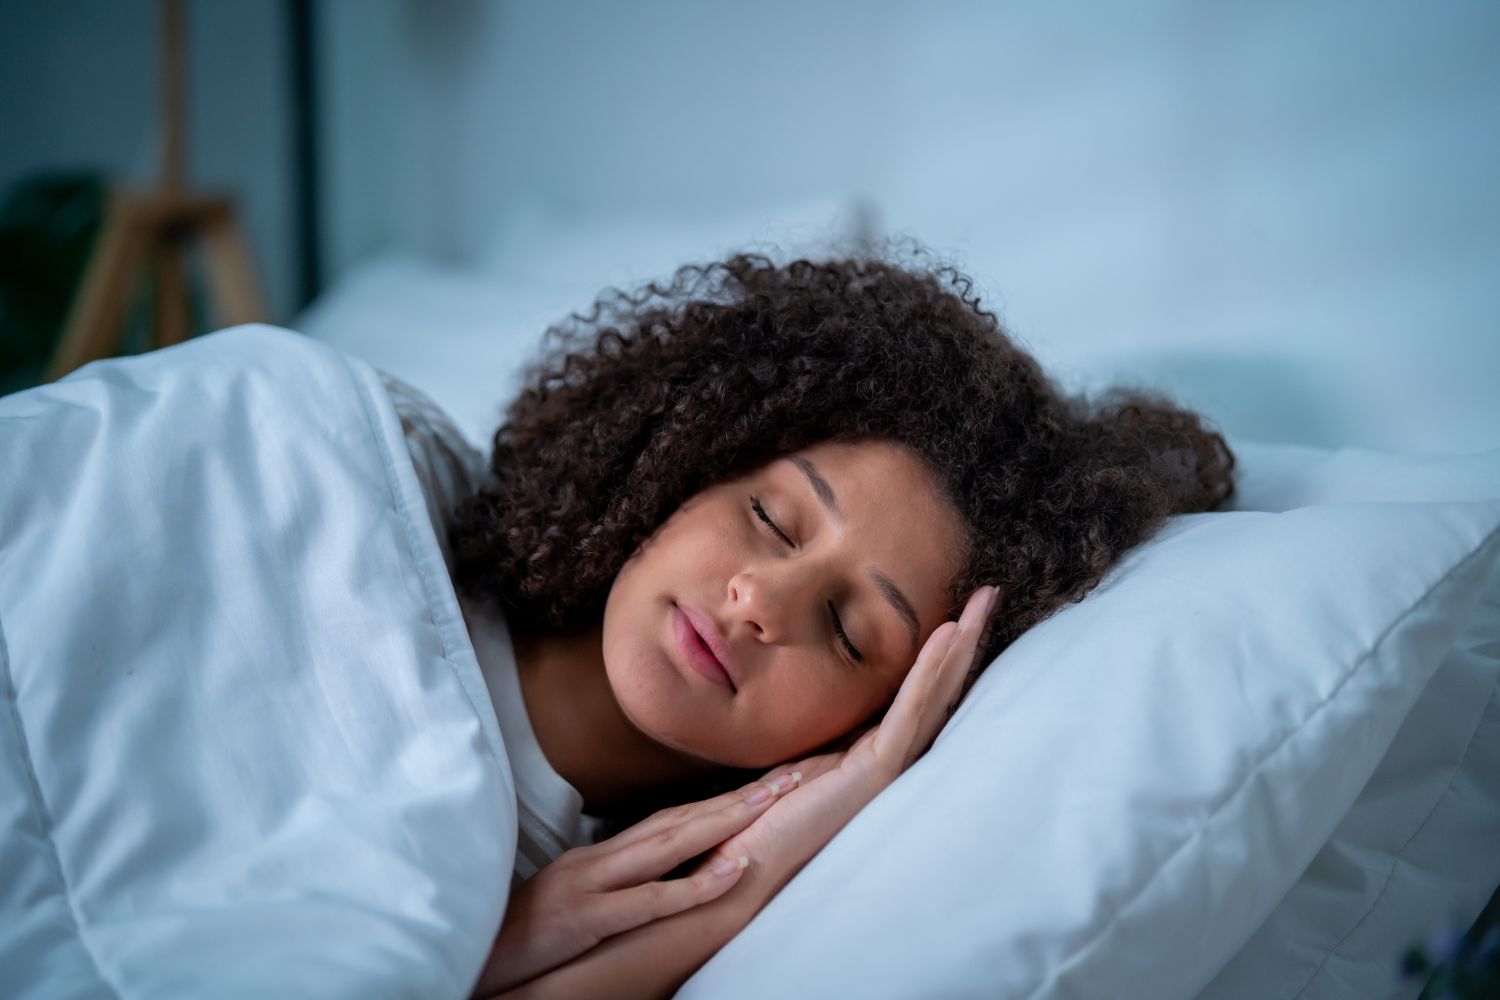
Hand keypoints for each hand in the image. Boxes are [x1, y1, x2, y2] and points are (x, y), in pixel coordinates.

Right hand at [473, 766, 803, 996]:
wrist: (465, 952)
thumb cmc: (522, 935)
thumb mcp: (574, 899)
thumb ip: (614, 883)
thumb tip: (657, 875)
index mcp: (600, 856)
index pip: (673, 818)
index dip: (723, 798)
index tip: (770, 782)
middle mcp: (600, 858)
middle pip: (681, 819)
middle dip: (741, 796)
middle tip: (797, 773)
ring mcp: (592, 884)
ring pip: (671, 844)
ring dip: (727, 820)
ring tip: (777, 799)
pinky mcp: (586, 917)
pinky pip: (650, 900)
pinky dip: (694, 884)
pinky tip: (733, 869)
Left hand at [711, 584, 999, 904]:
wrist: (745, 871)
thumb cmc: (760, 823)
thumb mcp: (794, 763)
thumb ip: (816, 741)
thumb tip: (815, 712)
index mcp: (870, 753)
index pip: (916, 695)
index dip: (939, 654)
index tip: (957, 611)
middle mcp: (889, 759)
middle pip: (937, 689)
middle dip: (965, 640)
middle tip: (989, 592)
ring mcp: (887, 767)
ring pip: (933, 695)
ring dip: (959, 645)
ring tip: (982, 600)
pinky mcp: (875, 772)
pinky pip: (908, 712)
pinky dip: (929, 673)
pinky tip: (947, 637)